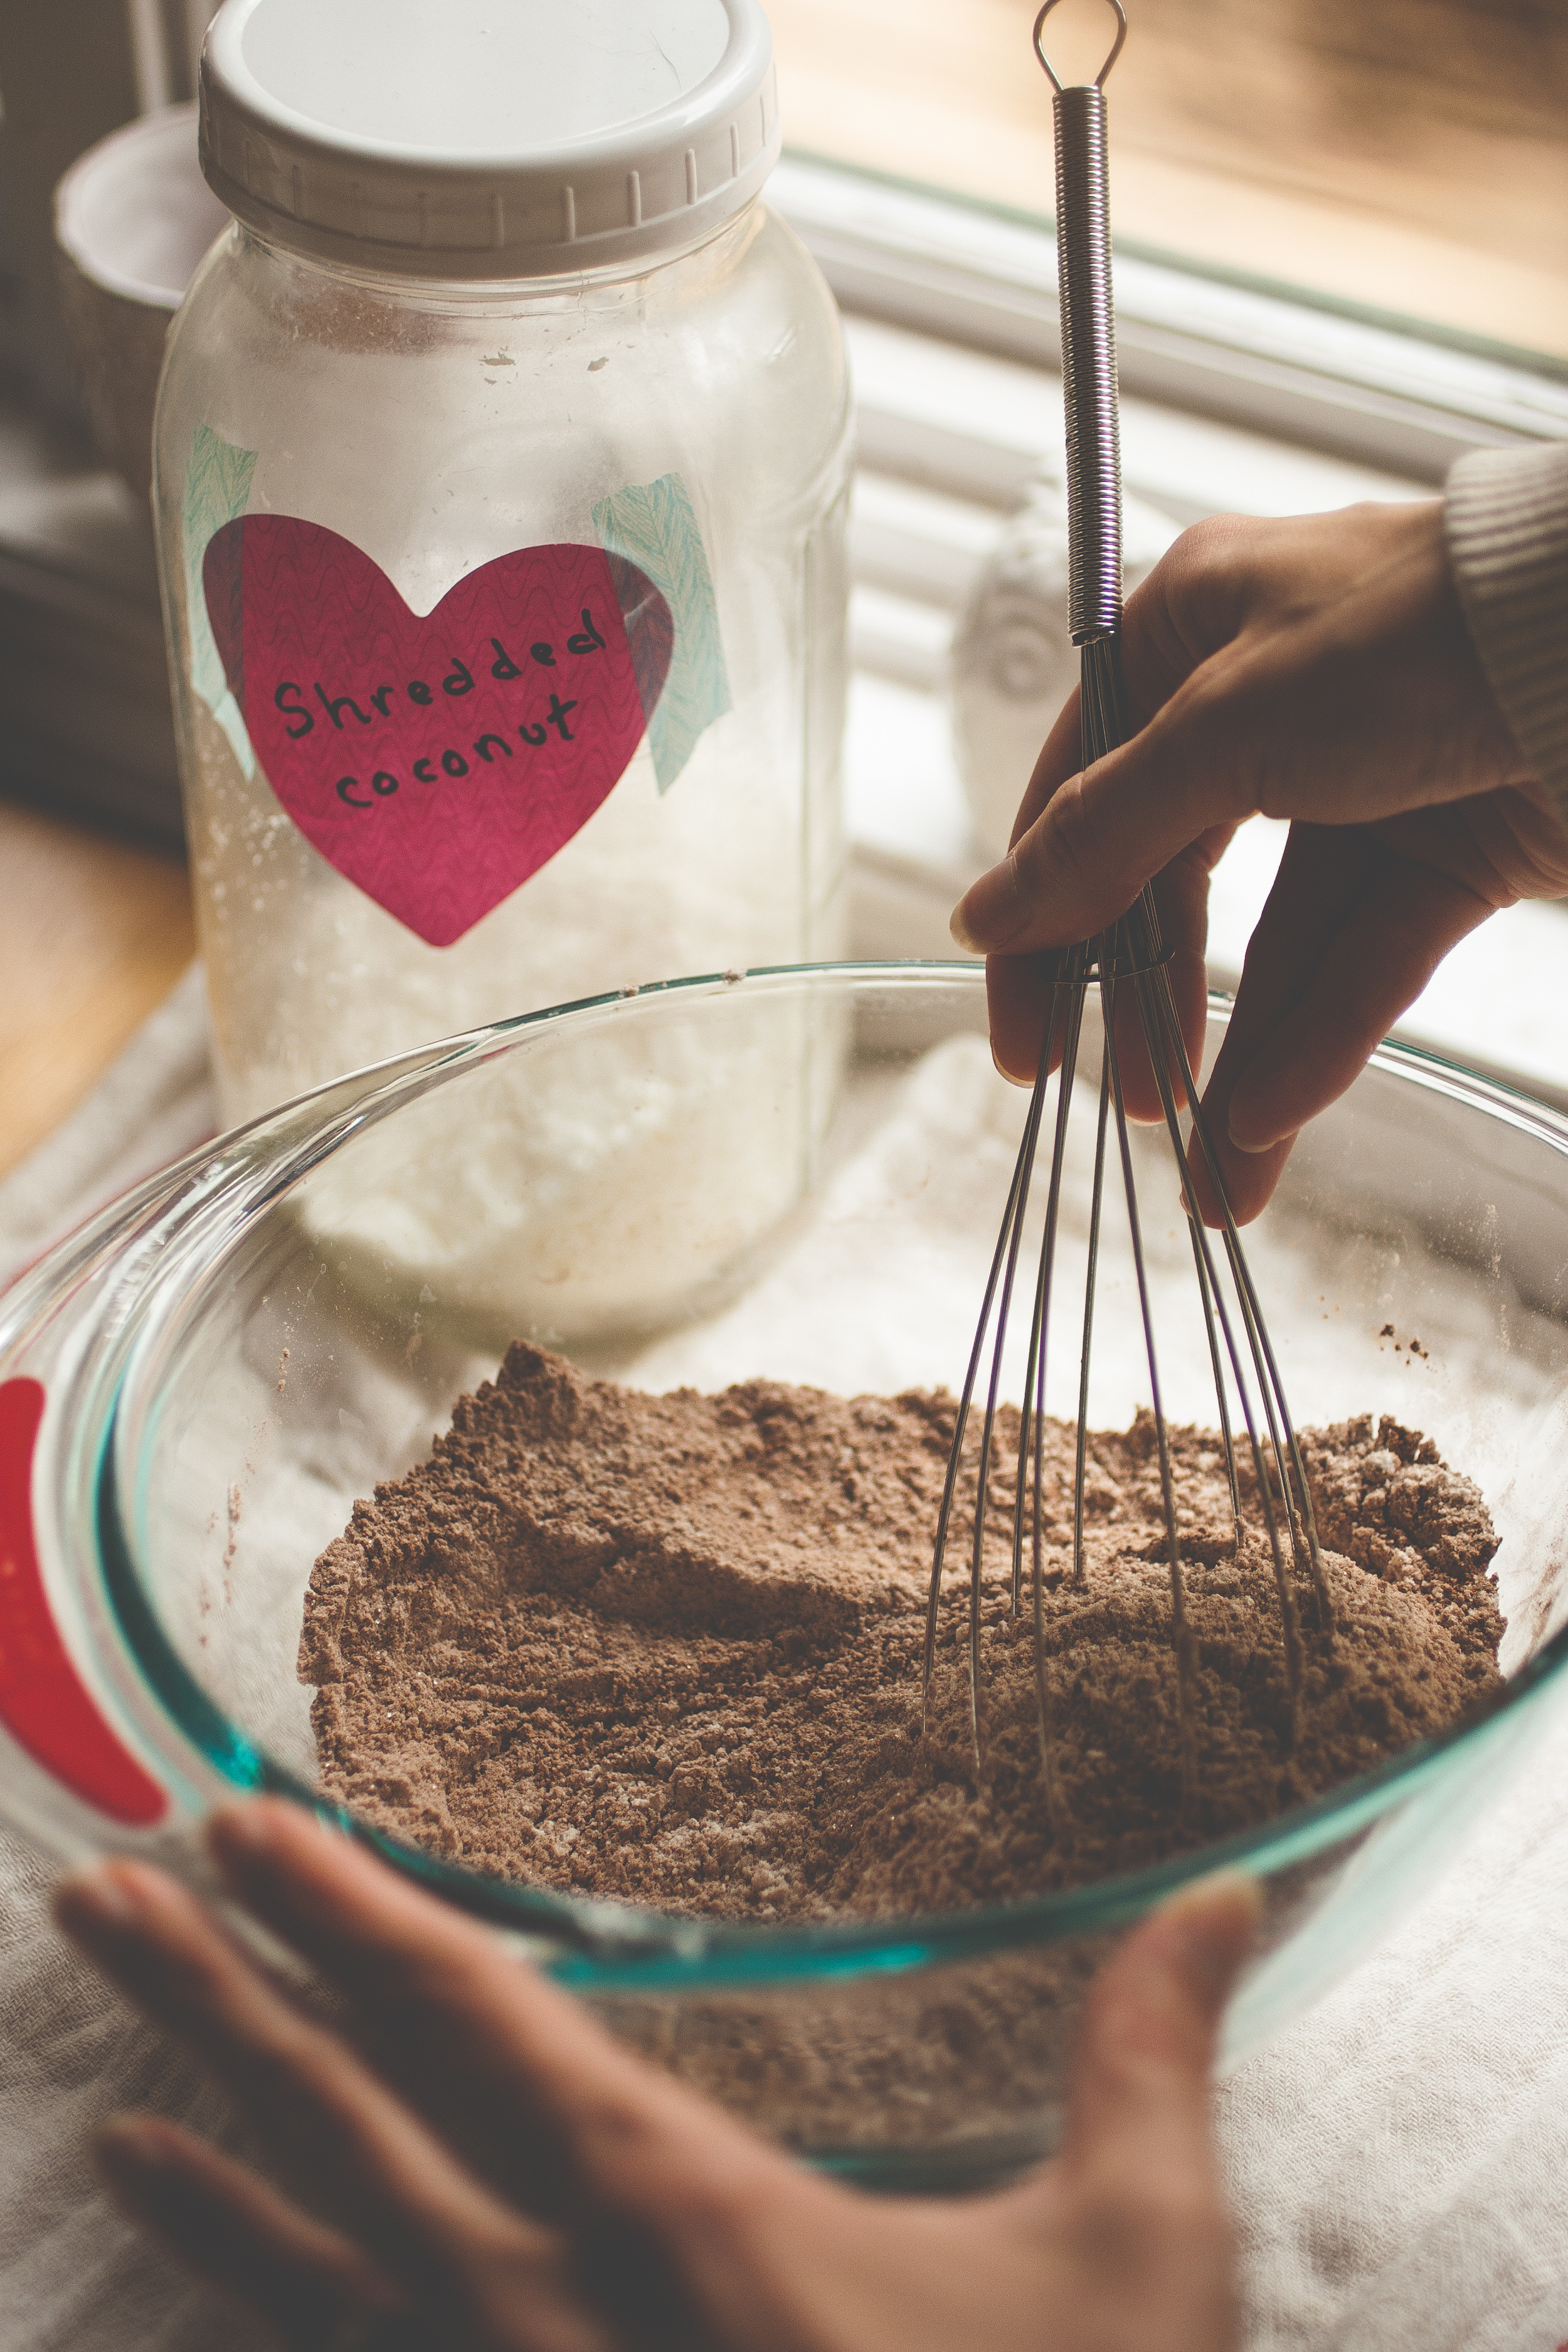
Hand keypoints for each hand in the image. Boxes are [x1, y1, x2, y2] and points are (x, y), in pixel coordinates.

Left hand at [55, 1801, 1254, 2351]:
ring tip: (98, 2024)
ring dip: (202, 2108)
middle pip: (351, 2111)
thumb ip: (1147, 2056)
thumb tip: (1226, 1895)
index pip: (483, 2021)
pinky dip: (234, 2265)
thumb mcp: (1129, 2266)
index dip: (356, 1915)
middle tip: (101, 1886)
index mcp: (687, 2216)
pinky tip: (164, 2206)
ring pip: (309, 2233)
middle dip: (218, 1988)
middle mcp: (556, 2302)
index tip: (247, 1829)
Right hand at [951, 500, 1567, 1221]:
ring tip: (1213, 1172)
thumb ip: (1101, 835)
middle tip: (1121, 1105)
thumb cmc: (1422, 629)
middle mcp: (1267, 705)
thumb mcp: (1224, 727)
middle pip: (1172, 882)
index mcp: (1193, 632)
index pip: (1080, 795)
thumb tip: (985, 917)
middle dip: (1147, 1005)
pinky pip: (1362, 961)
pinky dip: (1319, 1040)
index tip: (1021, 1029)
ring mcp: (1362, 783)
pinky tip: (1269, 1124)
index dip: (1041, 919)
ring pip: (1276, 943)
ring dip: (1241, 1057)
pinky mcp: (1447, 851)